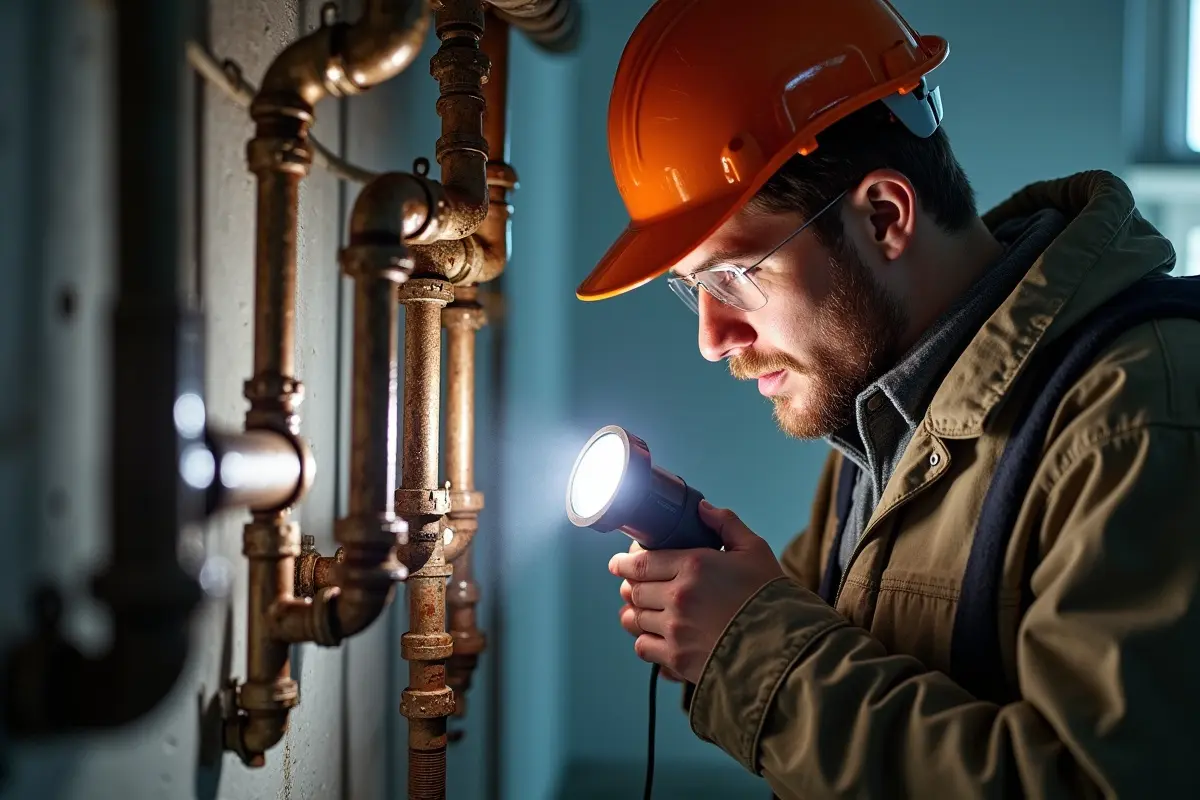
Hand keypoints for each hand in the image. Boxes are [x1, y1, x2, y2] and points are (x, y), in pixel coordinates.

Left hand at [608, 500, 784, 684]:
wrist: (785, 647)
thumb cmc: (772, 597)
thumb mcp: (755, 551)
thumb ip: (726, 524)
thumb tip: (702, 509)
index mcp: (694, 565)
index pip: (641, 562)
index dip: (624, 562)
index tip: (618, 563)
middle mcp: (678, 596)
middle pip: (634, 589)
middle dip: (629, 585)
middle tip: (631, 584)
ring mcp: (676, 629)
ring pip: (635, 618)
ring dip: (633, 612)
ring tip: (637, 609)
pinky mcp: (677, 658)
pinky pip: (643, 647)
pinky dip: (643, 640)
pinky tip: (653, 635)